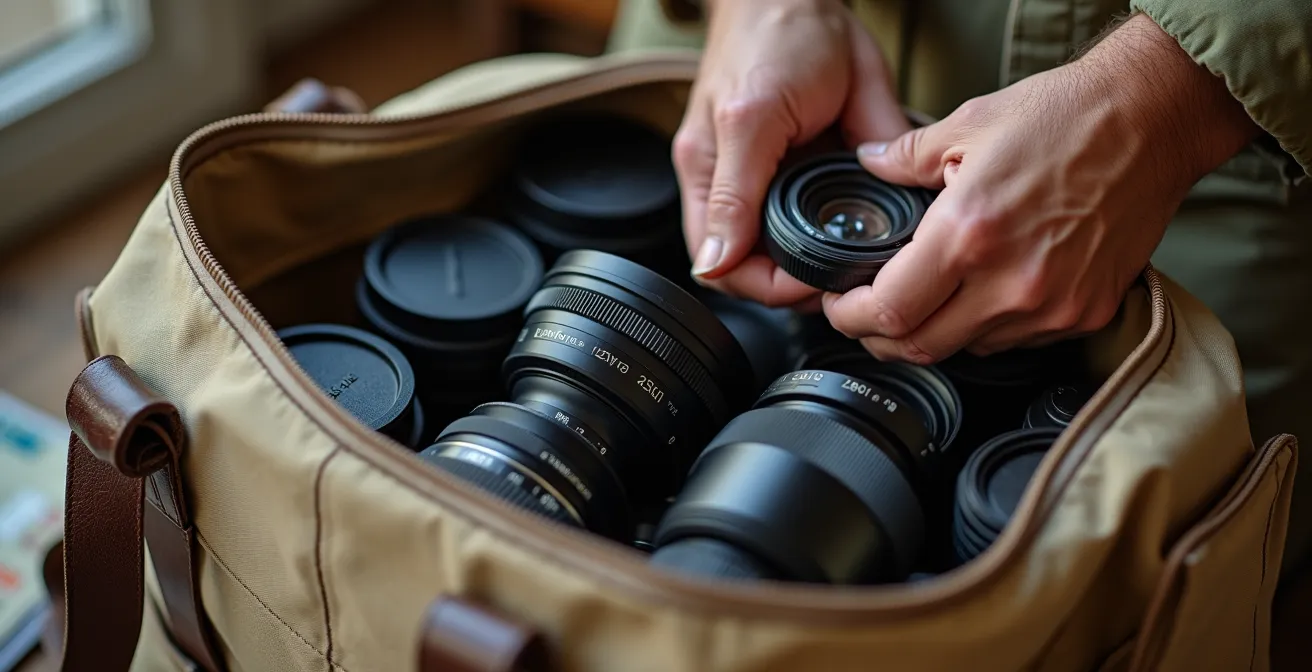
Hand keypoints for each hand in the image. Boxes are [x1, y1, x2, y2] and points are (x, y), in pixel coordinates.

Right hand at [676, 0, 908, 306]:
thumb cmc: (784, 31)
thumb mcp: (767, 112)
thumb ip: (750, 192)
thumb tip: (735, 263)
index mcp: (714, 165)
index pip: (726, 268)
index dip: (776, 290)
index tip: (822, 286)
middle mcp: (714, 176)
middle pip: (737, 271)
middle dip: (785, 289)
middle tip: (834, 283)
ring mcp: (726, 173)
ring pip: (750, 257)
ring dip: (787, 270)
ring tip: (830, 265)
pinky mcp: (742, 168)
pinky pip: (761, 227)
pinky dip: (789, 244)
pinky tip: (819, 236)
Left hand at [822, 13, 1259, 362]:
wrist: (1153, 120)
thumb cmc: (1066, 116)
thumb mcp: (969, 124)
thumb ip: (905, 157)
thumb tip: (866, 164)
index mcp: (969, 234)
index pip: (888, 310)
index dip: (850, 318)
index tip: (838, 306)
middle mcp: (1010, 282)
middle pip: (919, 347)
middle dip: (879, 338)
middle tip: (865, 316)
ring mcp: (1051, 306)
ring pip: (966, 350)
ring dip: (933, 333)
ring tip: (924, 300)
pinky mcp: (1085, 314)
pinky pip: (1015, 343)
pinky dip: (985, 328)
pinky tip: (978, 296)